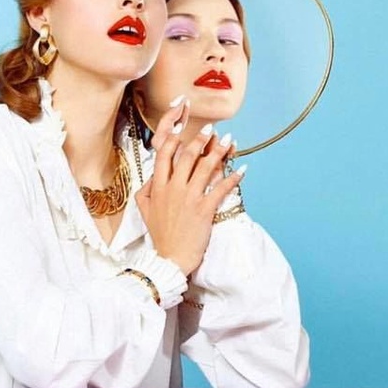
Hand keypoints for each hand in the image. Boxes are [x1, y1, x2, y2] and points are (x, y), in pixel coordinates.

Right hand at [136, 110, 244, 275]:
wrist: (170, 259)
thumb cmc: (160, 235)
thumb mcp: (145, 211)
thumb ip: (146, 190)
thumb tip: (152, 175)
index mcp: (158, 187)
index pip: (164, 156)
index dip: (175, 139)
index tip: (183, 128)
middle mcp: (173, 189)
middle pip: (188, 156)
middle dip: (201, 139)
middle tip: (212, 128)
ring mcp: (189, 198)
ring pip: (206, 168)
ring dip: (219, 151)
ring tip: (229, 140)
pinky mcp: (205, 209)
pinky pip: (221, 189)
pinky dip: (234, 178)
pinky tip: (243, 169)